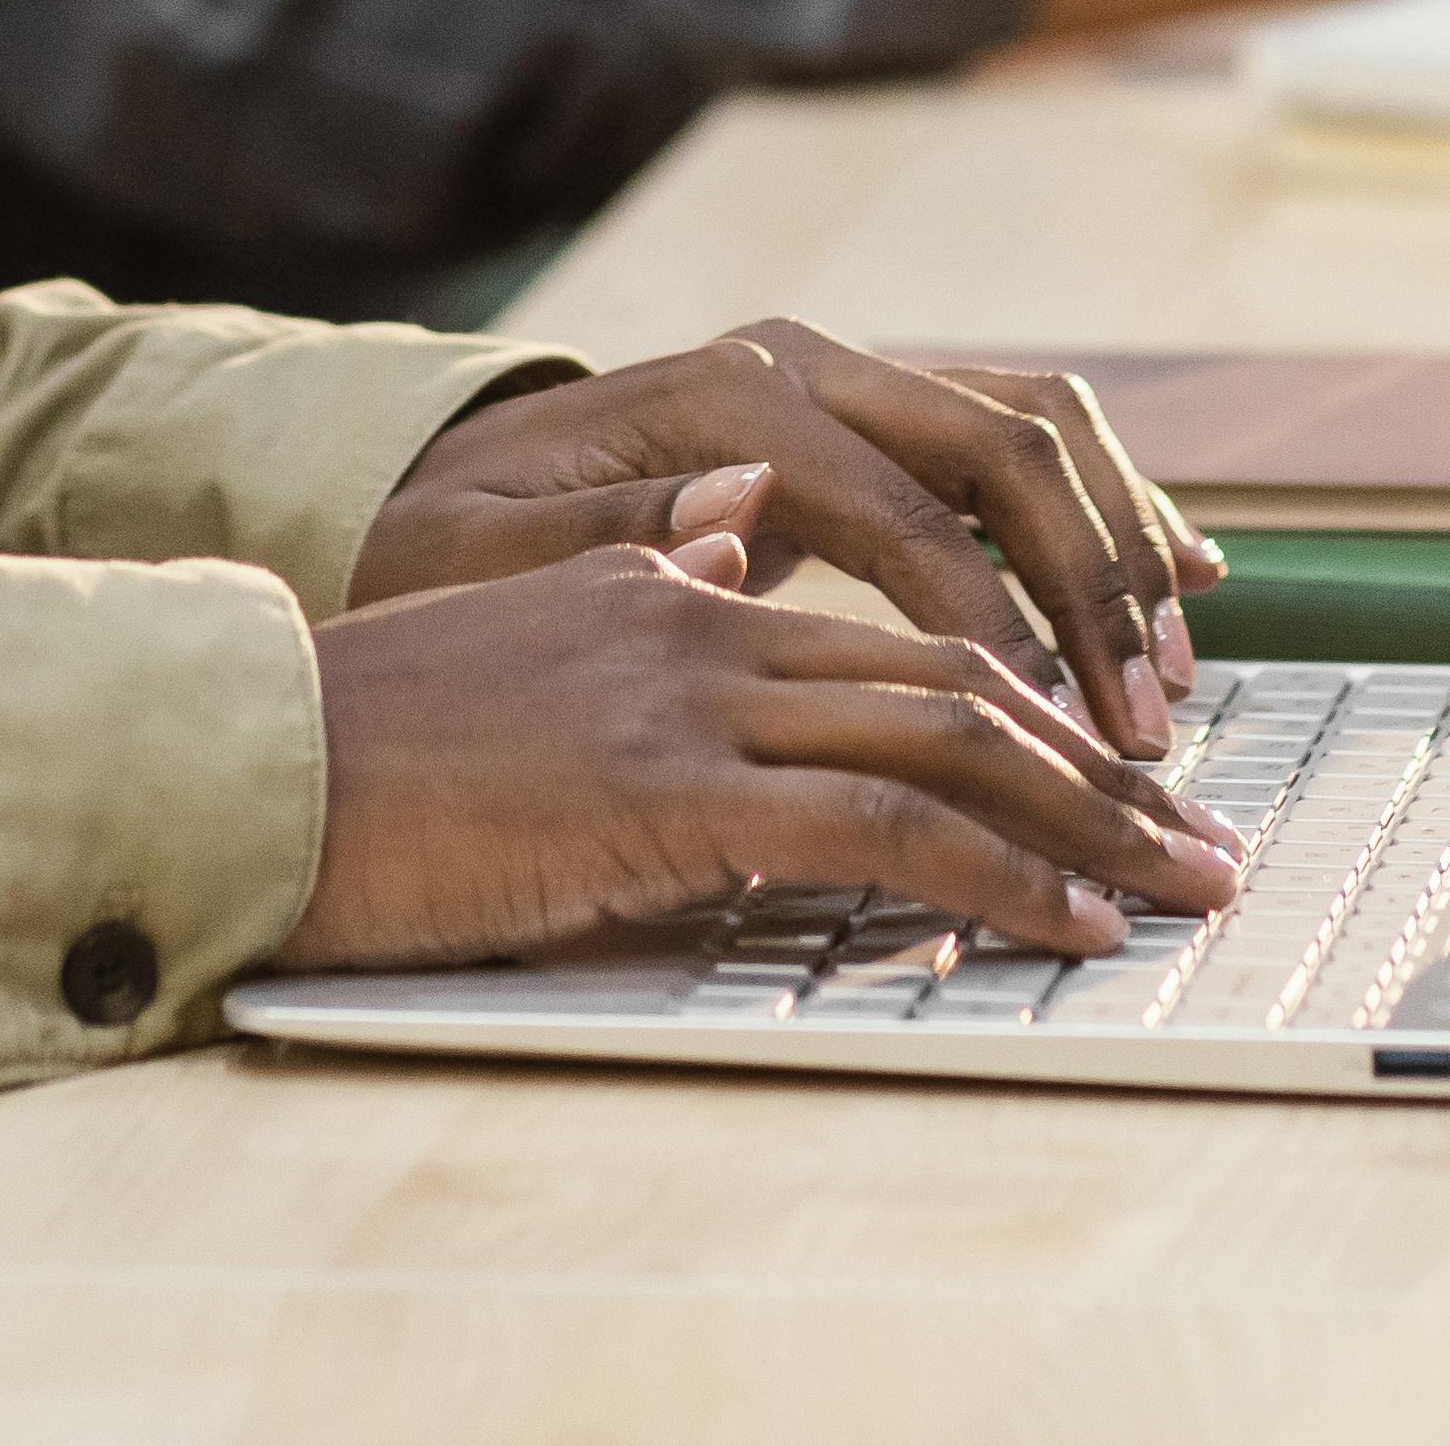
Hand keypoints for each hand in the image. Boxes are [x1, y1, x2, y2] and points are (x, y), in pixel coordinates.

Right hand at [278, 533, 1243, 972]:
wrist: (248, 756)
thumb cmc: (373, 728)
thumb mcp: (532, 628)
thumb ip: (646, 576)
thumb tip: (742, 531)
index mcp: (681, 559)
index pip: (914, 591)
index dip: (1043, 657)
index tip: (1128, 740)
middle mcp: (704, 598)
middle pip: (965, 654)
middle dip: (1105, 747)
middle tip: (1202, 826)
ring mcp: (687, 686)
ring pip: (951, 728)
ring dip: (1089, 816)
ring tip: (1180, 882)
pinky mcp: (666, 783)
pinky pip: (882, 822)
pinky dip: (998, 872)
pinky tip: (1068, 917)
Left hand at [351, 319, 1222, 750]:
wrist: (432, 477)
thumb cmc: (445, 545)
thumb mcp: (472, 557)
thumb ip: (603, 544)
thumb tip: (738, 520)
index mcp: (722, 398)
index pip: (910, 518)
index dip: (1002, 635)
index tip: (1061, 748)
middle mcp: (800, 364)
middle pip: (1007, 449)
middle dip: (1098, 590)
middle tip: (1148, 730)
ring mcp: (843, 375)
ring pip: (1037, 426)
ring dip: (1123, 546)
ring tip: (1172, 681)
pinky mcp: (870, 410)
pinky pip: (1022, 435)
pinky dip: (1112, 501)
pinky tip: (1184, 575)